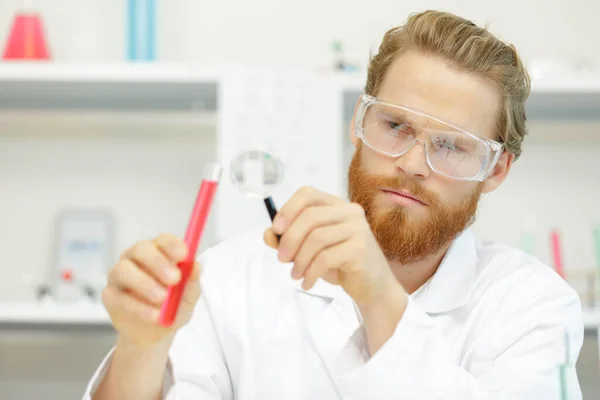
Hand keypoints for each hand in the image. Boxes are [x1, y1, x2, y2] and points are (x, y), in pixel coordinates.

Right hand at [101, 234, 200, 348]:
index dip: (172, 245)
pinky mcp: (109, 295)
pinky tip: (154, 316)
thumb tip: (195, 266)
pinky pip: (119, 297)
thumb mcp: (188, 298)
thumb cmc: (173, 307)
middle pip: (140, 249)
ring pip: (123, 270)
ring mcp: (119, 274)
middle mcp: (136, 258)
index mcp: (159, 252)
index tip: (184, 256)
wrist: (155, 334)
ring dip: (145, 284)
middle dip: (157, 262)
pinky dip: (138, 307)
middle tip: (174, 279)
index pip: (163, 240)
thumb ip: (191, 283)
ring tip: (162, 299)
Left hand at [263, 186, 404, 307]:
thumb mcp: (310, 251)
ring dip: (300, 259)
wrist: (372, 286)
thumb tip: (267, 234)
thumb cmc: (340, 264)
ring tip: (295, 274)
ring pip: (316, 238)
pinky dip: (311, 272)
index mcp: (336, 205)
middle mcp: (350, 211)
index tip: (276, 230)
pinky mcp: (360, 249)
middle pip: (310, 216)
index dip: (288, 209)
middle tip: (282, 259)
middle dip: (290, 239)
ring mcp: (358, 228)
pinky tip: (307, 282)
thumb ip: (288, 240)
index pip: (308, 194)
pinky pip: (326, 257)